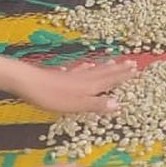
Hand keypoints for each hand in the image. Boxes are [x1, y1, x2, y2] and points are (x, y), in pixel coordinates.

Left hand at [12, 60, 136, 114]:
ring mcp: (73, 76)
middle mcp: (85, 79)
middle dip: (118, 69)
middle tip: (131, 62)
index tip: (136, 68)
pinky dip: (85, 68)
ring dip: (105, 67)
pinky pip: (78, 71)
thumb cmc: (53, 97)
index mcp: (90, 87)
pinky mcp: (62, 76)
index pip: (111, 79)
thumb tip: (118, 104)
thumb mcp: (77, 105)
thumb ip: (97, 104)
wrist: (29, 83)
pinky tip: (86, 65)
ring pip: (94, 70)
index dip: (123, 75)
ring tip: (113, 62)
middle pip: (105, 73)